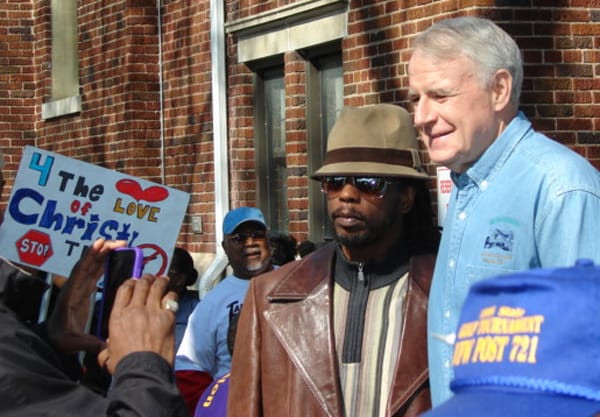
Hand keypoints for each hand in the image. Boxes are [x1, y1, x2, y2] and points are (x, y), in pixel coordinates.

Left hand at [47, 239, 126, 354]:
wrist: (53, 341)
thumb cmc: (60, 340)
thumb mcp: (72, 343)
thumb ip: (87, 343)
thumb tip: (105, 347)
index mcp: (70, 295)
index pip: (81, 271)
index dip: (90, 256)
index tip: (101, 244)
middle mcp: (74, 288)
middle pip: (88, 264)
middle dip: (102, 251)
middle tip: (119, 242)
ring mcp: (79, 289)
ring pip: (93, 267)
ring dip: (105, 255)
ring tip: (120, 245)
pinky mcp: (84, 292)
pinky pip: (95, 274)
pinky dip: (103, 264)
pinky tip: (114, 258)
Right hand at [97, 274, 177, 373]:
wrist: (142, 371)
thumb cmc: (125, 366)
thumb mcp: (108, 355)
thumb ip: (106, 348)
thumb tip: (106, 348)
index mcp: (117, 316)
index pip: (124, 289)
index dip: (130, 282)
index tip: (135, 281)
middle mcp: (133, 310)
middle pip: (141, 284)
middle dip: (147, 279)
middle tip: (151, 278)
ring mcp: (151, 312)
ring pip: (156, 287)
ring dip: (160, 281)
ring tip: (163, 279)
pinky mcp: (167, 317)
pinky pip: (170, 299)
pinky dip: (171, 295)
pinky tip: (172, 295)